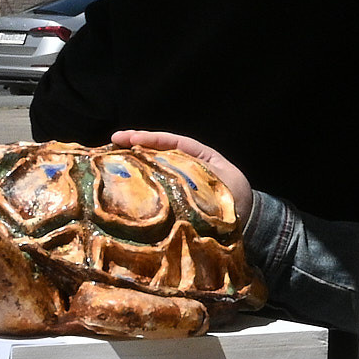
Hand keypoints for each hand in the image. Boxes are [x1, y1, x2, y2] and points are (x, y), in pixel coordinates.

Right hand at [112, 129, 252, 213]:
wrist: (248, 220)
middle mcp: (186, 165)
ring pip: (154, 168)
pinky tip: (123, 186)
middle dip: (136, 146)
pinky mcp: (174, 199)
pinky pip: (155, 189)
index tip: (128, 138)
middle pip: (158, 152)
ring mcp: (178, 182)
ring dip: (135, 163)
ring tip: (111, 159)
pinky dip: (141, 187)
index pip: (173, 142)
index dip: (150, 139)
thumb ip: (203, 182)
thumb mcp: (223, 184)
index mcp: (200, 156)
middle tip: (112, 143)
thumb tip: (179, 190)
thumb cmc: (236, 198)